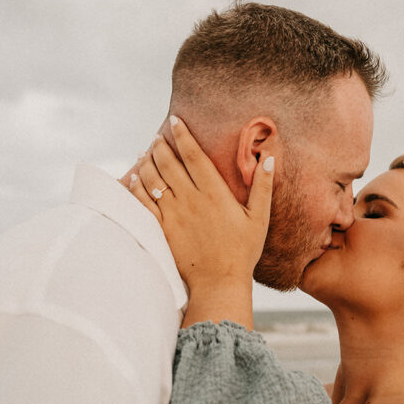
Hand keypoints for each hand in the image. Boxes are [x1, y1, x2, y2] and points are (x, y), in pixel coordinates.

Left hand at [129, 116, 273, 328]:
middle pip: (169, 163)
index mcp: (214, 192)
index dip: (183, 135)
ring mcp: (173, 213)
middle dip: (161, 145)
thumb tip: (269, 158)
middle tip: (157, 136)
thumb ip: (263, 186)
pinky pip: (143, 202)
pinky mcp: (162, 228)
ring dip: (147, 161)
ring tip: (146, 151)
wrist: (219, 282)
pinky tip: (135, 176)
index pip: (193, 155)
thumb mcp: (259, 218)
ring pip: (153, 179)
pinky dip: (137, 186)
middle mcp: (191, 198)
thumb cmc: (243, 251)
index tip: (175, 121)